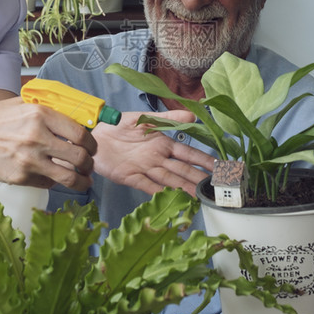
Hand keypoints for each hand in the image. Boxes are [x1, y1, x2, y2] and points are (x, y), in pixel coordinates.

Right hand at [0, 97, 96, 190]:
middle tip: (89, 166)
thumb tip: (77, 120)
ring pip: (68, 177)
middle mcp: (37, 137)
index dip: (92, 145)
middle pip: (79, 158)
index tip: (92, 148)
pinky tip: (53, 177)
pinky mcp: (19, 177)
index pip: (80, 134)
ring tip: (84, 181)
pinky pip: (47, 183)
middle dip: (89, 164)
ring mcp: (28, 160)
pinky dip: (53, 181)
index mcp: (41, 115)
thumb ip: (49, 112)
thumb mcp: (24, 105)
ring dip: (81, 181)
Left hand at [91, 110, 215, 195]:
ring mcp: (145, 169)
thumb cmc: (118, 124)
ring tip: (199, 198)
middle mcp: (157, 158)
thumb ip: (167, 118)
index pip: (188, 153)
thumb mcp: (144, 118)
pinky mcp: (130, 177)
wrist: (94, 134)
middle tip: (214, 188)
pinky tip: (172, 199)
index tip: (219, 167)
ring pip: (168, 180)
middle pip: (181, 170)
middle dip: (198, 179)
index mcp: (162, 143)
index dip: (203, 160)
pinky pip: (147, 186)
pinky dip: (159, 192)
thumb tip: (193, 114)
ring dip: (183, 189)